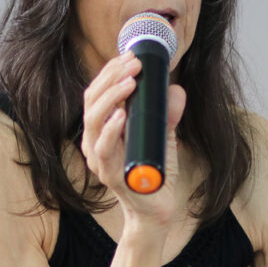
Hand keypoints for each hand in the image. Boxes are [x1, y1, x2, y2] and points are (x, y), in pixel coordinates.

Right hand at [80, 52, 185, 226]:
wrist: (156, 210)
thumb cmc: (154, 173)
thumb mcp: (163, 137)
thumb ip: (167, 114)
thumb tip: (176, 89)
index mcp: (101, 128)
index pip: (97, 92)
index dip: (110, 72)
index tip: (131, 56)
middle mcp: (94, 141)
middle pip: (92, 101)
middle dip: (111, 77)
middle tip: (134, 64)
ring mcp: (99, 158)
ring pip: (92, 120)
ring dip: (111, 97)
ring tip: (130, 81)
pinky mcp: (110, 174)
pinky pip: (103, 148)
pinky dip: (110, 129)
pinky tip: (121, 114)